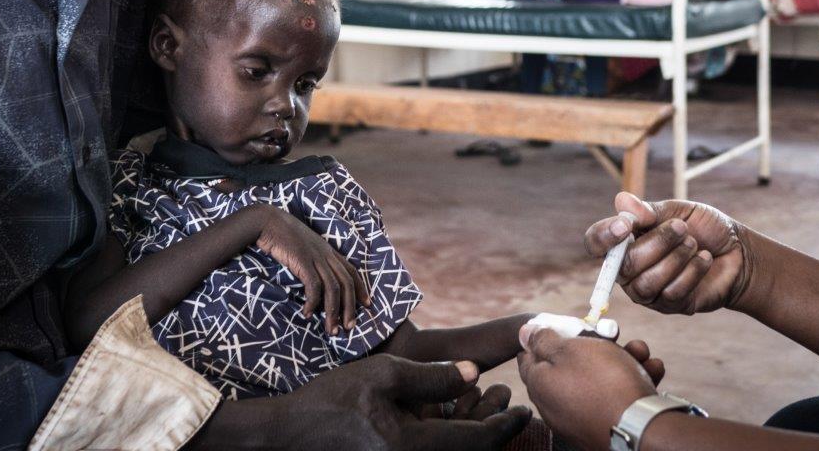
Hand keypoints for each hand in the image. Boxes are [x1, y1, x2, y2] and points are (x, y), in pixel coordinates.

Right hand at [193, 356, 531, 449]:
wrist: (295, 432)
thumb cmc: (336, 398)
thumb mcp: (384, 374)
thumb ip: (432, 376)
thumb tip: (474, 374)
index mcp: (415, 446)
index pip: (475, 440)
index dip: (504, 424)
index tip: (524, 407)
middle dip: (495, 431)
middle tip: (509, 404)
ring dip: (475, 435)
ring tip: (488, 405)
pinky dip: (452, 438)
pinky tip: (454, 414)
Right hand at [254, 206, 370, 333]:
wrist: (268, 221)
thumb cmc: (282, 235)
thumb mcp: (304, 247)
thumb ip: (313, 260)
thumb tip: (315, 281)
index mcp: (328, 250)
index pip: (351, 271)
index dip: (361, 288)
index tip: (367, 305)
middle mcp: (326, 254)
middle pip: (346, 283)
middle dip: (350, 307)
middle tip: (349, 327)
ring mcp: (315, 257)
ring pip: (333, 288)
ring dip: (333, 312)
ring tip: (331, 329)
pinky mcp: (303, 260)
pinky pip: (313, 286)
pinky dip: (313, 302)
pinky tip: (308, 314)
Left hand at [517, 329, 658, 448]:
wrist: (640, 428)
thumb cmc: (602, 382)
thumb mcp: (569, 349)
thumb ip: (543, 340)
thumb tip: (523, 333)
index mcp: (540, 384)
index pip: (530, 356)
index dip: (546, 336)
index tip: (567, 326)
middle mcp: (556, 404)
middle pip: (571, 364)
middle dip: (596, 344)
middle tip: (614, 335)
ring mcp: (582, 417)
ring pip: (601, 377)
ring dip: (623, 359)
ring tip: (640, 352)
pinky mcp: (607, 425)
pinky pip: (616, 397)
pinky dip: (633, 381)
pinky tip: (651, 369)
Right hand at [584, 192, 749, 314]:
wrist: (738, 251)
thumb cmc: (704, 228)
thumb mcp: (678, 211)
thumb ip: (649, 211)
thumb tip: (621, 202)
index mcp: (624, 240)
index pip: (595, 242)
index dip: (603, 236)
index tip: (625, 227)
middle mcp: (628, 268)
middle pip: (625, 265)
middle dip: (658, 243)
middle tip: (683, 229)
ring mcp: (647, 290)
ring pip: (647, 282)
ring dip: (675, 259)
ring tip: (694, 245)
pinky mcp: (669, 306)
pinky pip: (671, 293)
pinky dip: (692, 272)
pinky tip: (704, 260)